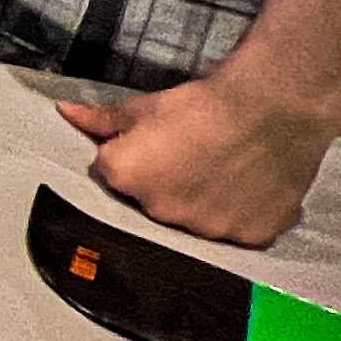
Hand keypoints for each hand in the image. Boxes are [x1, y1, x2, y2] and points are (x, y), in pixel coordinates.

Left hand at [57, 73, 338, 246]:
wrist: (273, 105)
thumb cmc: (207, 104)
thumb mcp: (146, 106)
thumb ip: (103, 120)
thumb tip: (67, 114)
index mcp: (126, 177)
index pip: (115, 176)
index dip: (135, 159)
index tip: (156, 147)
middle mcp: (161, 211)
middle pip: (152, 204)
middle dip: (166, 184)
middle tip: (192, 155)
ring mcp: (207, 229)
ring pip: (195, 221)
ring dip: (203, 202)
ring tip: (224, 168)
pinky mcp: (249, 237)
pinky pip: (237, 231)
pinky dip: (241, 213)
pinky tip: (248, 184)